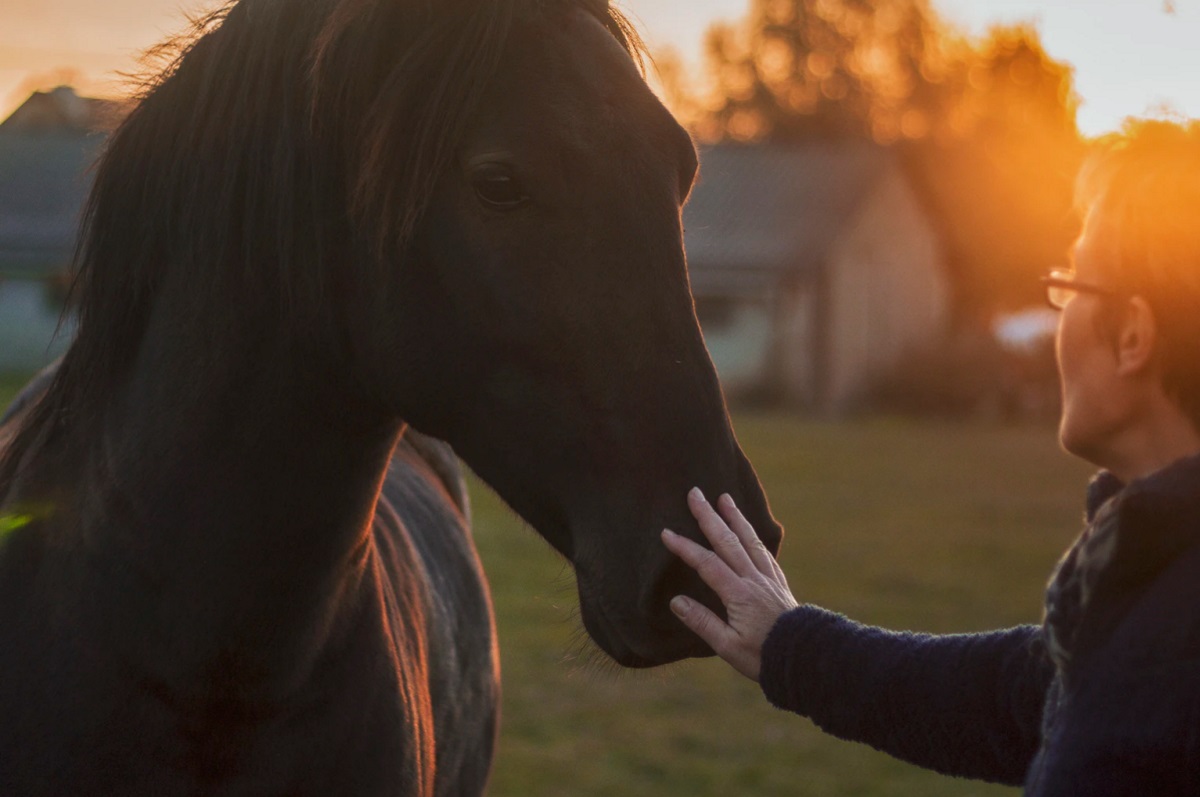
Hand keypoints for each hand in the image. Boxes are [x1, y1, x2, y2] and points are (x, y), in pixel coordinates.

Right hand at [661, 488, 797, 681]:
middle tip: (695, 493)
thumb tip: (676, 601)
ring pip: (750, 540)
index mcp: (739, 594)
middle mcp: (754, 579)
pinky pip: (765, 552)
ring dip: (735, 517)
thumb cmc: (763, 655)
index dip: (685, 547)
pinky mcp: (778, 584)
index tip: (666, 533)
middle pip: (728, 541)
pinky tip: (750, 531)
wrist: (805, 657)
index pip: (707, 563)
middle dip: (709, 516)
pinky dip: (754, 536)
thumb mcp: (727, 646)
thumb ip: (702, 622)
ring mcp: (768, 579)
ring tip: (724, 498)